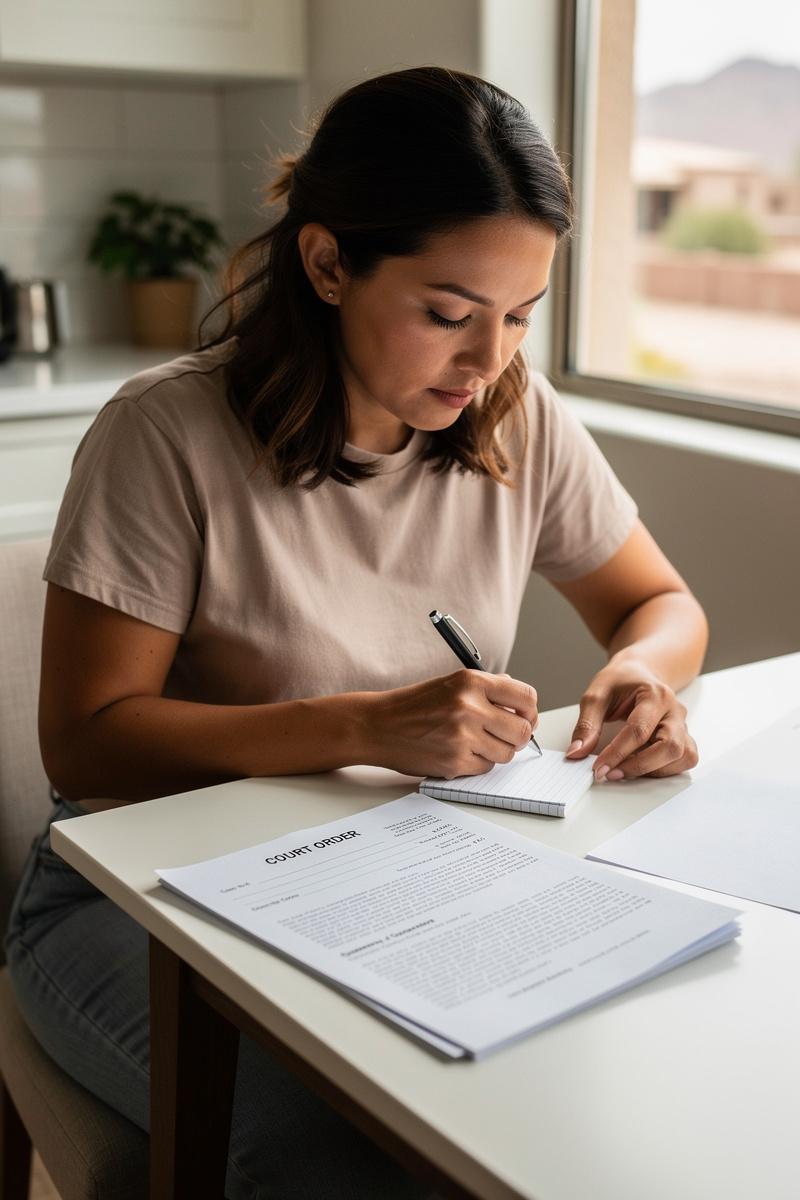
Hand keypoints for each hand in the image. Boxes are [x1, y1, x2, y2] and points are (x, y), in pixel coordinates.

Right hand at [367, 669, 537, 778]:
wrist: (377, 725)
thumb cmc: (414, 705)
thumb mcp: (451, 684)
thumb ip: (487, 689)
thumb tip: (521, 701)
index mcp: (472, 681)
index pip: (526, 697)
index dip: (530, 711)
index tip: (525, 717)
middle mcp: (470, 706)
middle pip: (522, 730)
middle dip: (518, 736)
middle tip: (506, 736)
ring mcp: (463, 736)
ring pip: (507, 753)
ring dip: (497, 751)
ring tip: (476, 743)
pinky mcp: (455, 762)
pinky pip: (485, 767)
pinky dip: (477, 763)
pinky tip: (458, 752)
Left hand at [565, 658, 697, 780]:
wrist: (639, 672)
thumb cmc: (621, 681)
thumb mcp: (597, 694)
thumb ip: (586, 724)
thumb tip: (577, 752)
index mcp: (655, 694)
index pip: (639, 730)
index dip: (617, 753)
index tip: (599, 768)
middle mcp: (674, 710)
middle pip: (670, 747)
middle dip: (639, 766)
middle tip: (611, 773)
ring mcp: (682, 725)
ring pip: (683, 756)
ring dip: (654, 770)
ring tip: (625, 769)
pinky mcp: (684, 738)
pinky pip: (685, 759)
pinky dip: (665, 769)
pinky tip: (643, 766)